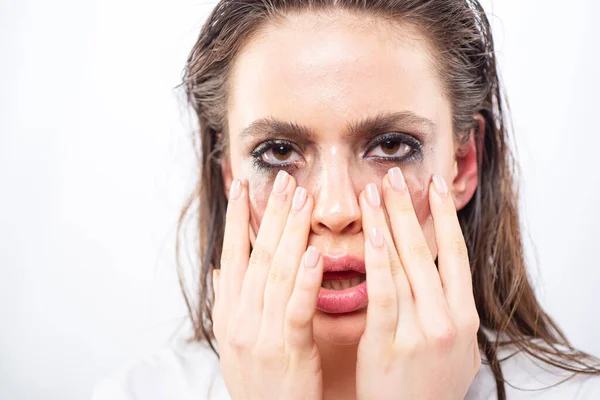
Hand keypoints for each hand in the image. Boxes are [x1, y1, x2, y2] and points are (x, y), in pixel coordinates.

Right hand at [212, 170, 323, 399]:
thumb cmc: (260, 383)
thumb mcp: (235, 343)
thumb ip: (230, 303)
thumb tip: (222, 268)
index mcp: (228, 313)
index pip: (232, 254)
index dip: (238, 218)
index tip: (243, 185)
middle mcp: (238, 319)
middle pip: (256, 256)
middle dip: (270, 215)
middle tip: (285, 180)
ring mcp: (259, 335)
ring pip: (275, 274)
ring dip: (289, 233)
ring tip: (302, 200)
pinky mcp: (286, 351)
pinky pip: (295, 309)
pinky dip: (303, 279)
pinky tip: (312, 253)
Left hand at [356, 167, 480, 399]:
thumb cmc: (428, 389)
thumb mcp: (457, 352)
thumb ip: (452, 315)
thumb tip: (447, 283)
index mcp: (465, 316)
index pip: (454, 253)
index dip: (444, 216)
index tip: (435, 185)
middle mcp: (449, 318)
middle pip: (426, 251)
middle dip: (410, 209)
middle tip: (394, 175)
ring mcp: (423, 330)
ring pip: (403, 265)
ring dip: (389, 224)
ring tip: (374, 192)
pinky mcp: (392, 343)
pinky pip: (384, 294)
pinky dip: (379, 261)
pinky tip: (373, 233)